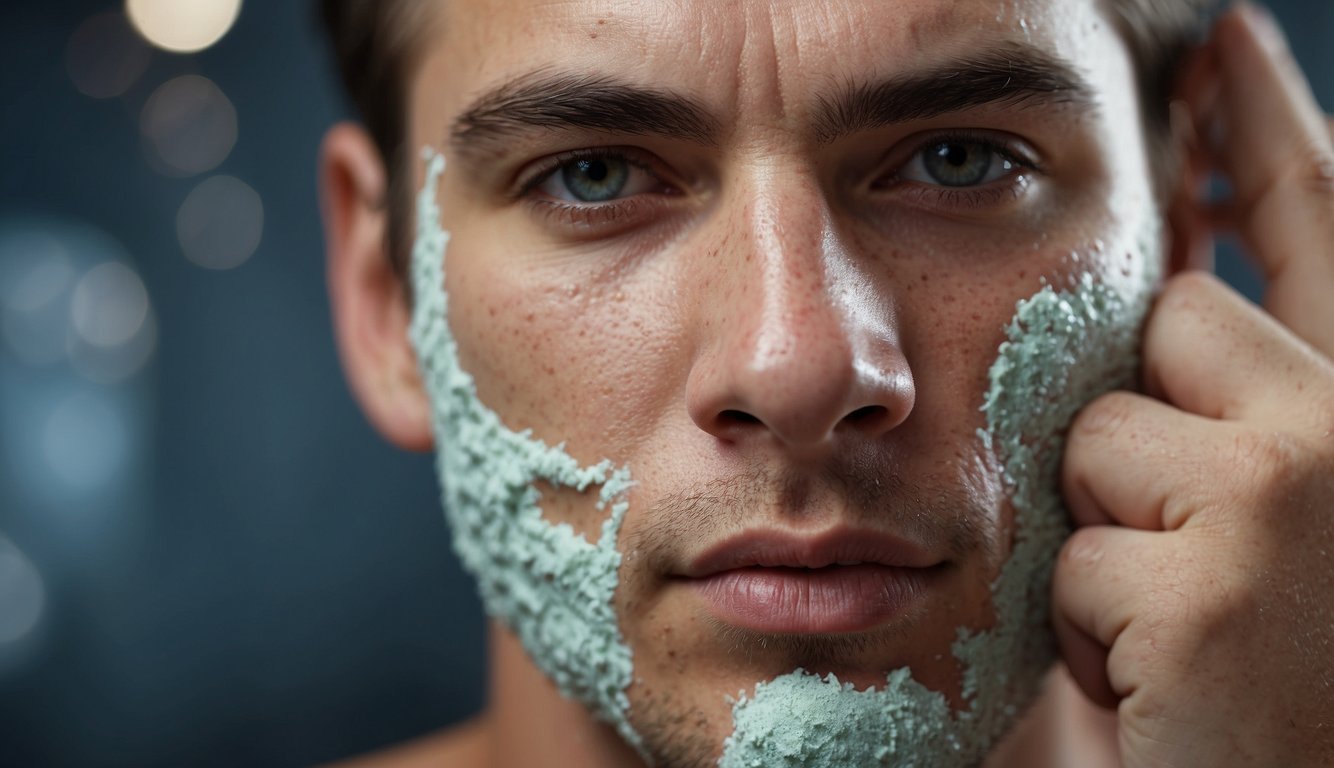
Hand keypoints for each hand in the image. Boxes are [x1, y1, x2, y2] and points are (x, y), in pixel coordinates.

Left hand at [1052, 5, 1333, 765]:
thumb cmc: (1253, 688)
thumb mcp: (1241, 532)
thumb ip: (1216, 411)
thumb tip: (1158, 289)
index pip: (1315, 223)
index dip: (1265, 128)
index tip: (1221, 42)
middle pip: (1169, 318)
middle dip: (1140, 427)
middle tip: (1192, 558)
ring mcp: (1304, 488)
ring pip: (1098, 429)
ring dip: (1106, 536)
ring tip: (1177, 632)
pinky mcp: (1225, 569)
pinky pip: (1072, 543)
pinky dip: (1086, 623)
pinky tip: (1162, 683)